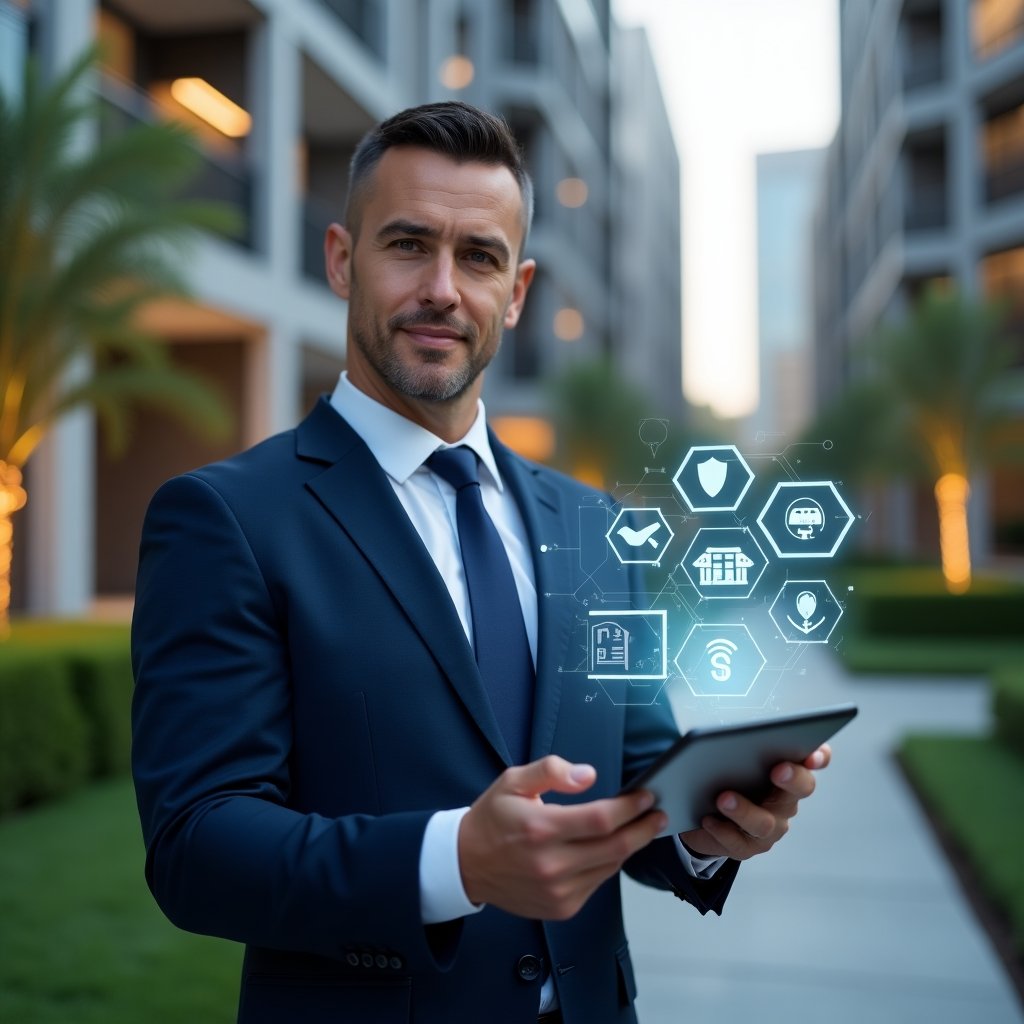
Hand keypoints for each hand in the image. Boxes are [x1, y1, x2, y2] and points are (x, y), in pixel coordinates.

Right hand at [458, 755, 665, 919]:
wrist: (466, 864)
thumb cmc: (492, 818)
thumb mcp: (513, 780)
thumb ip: (551, 770)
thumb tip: (588, 775)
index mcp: (540, 829)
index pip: (600, 819)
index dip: (630, 807)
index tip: (646, 796)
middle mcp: (551, 864)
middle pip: (615, 847)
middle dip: (643, 828)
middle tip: (658, 814)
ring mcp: (558, 890)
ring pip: (610, 866)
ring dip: (629, 846)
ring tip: (639, 828)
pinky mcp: (561, 907)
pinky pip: (597, 882)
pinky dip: (608, 863)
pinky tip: (609, 848)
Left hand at [679, 744, 831, 860]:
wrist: (701, 813)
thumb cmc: (723, 776)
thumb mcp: (731, 754)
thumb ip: (740, 741)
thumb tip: (728, 727)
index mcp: (786, 771)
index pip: (813, 760)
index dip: (819, 757)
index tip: (813, 753)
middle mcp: (785, 800)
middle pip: (801, 789)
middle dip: (793, 779)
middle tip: (778, 770)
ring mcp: (770, 826)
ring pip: (765, 823)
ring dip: (745, 810)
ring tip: (724, 799)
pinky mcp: (748, 846)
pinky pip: (738, 842)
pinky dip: (722, 830)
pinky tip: (707, 819)